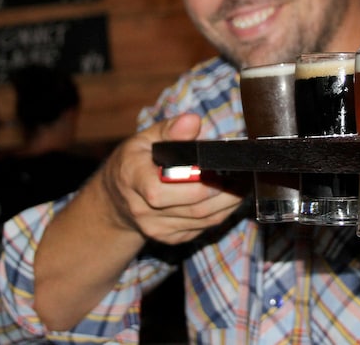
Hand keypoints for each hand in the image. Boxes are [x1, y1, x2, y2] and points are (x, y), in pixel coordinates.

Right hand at [98, 113, 246, 244]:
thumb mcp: (145, 138)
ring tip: (242, 184)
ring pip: (202, 220)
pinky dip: (221, 213)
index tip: (217, 167)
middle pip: (192, 206)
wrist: (117, 198)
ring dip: (228, 203)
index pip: (161, 190)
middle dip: (223, 191)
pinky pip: (202, 228)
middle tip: (242, 174)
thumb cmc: (136, 161)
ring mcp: (155, 228)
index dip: (195, 182)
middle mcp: (141, 209)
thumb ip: (170, 130)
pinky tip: (229, 197)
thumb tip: (192, 121)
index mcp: (132, 177)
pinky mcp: (169, 238)